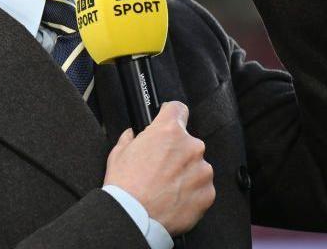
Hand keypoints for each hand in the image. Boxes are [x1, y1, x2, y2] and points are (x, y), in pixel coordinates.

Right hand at [104, 101, 214, 235]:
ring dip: (185, 172)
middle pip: (187, 141)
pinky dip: (191, 191)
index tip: (168, 121)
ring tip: (166, 186)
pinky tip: (174, 197)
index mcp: (168, 131)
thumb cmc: (126, 185)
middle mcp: (190, 147)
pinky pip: (202, 186)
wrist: (135, 217)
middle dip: (175, 151)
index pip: (178, 108)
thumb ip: (130, 138)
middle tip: (159, 166)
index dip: (171, 114)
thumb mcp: (118, 153)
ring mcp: (202, 170)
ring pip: (196, 165)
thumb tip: (132, 135)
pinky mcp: (208, 192)